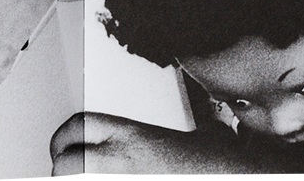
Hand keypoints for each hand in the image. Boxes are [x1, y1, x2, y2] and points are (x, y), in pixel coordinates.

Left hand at [49, 112, 303, 176]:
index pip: (79, 128)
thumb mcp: (193, 138)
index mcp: (133, 135)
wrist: (240, 180)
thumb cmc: (221, 167)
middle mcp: (121, 162)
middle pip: (64, 165)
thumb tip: (168, 143)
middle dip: (62, 171)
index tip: (62, 150)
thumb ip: (167, 139)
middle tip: (68, 175)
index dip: (64, 141)